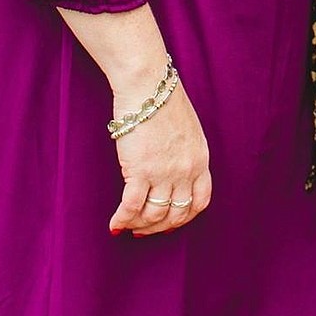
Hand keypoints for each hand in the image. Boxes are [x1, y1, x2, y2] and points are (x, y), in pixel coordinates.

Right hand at [109, 78, 211, 237]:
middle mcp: (186, 170)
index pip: (200, 201)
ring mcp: (165, 173)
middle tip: (143, 230)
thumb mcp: (187, 129)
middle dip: (159, 227)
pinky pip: (132, 207)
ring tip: (127, 224)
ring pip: (154, 215)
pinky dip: (122, 220)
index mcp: (200, 158)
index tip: (169, 222)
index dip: (184, 217)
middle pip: (177, 214)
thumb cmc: (163, 100)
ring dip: (139, 225)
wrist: (148, 85)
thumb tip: (173, 173)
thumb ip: (185, 153)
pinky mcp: (140, 171)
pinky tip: (114, 224)